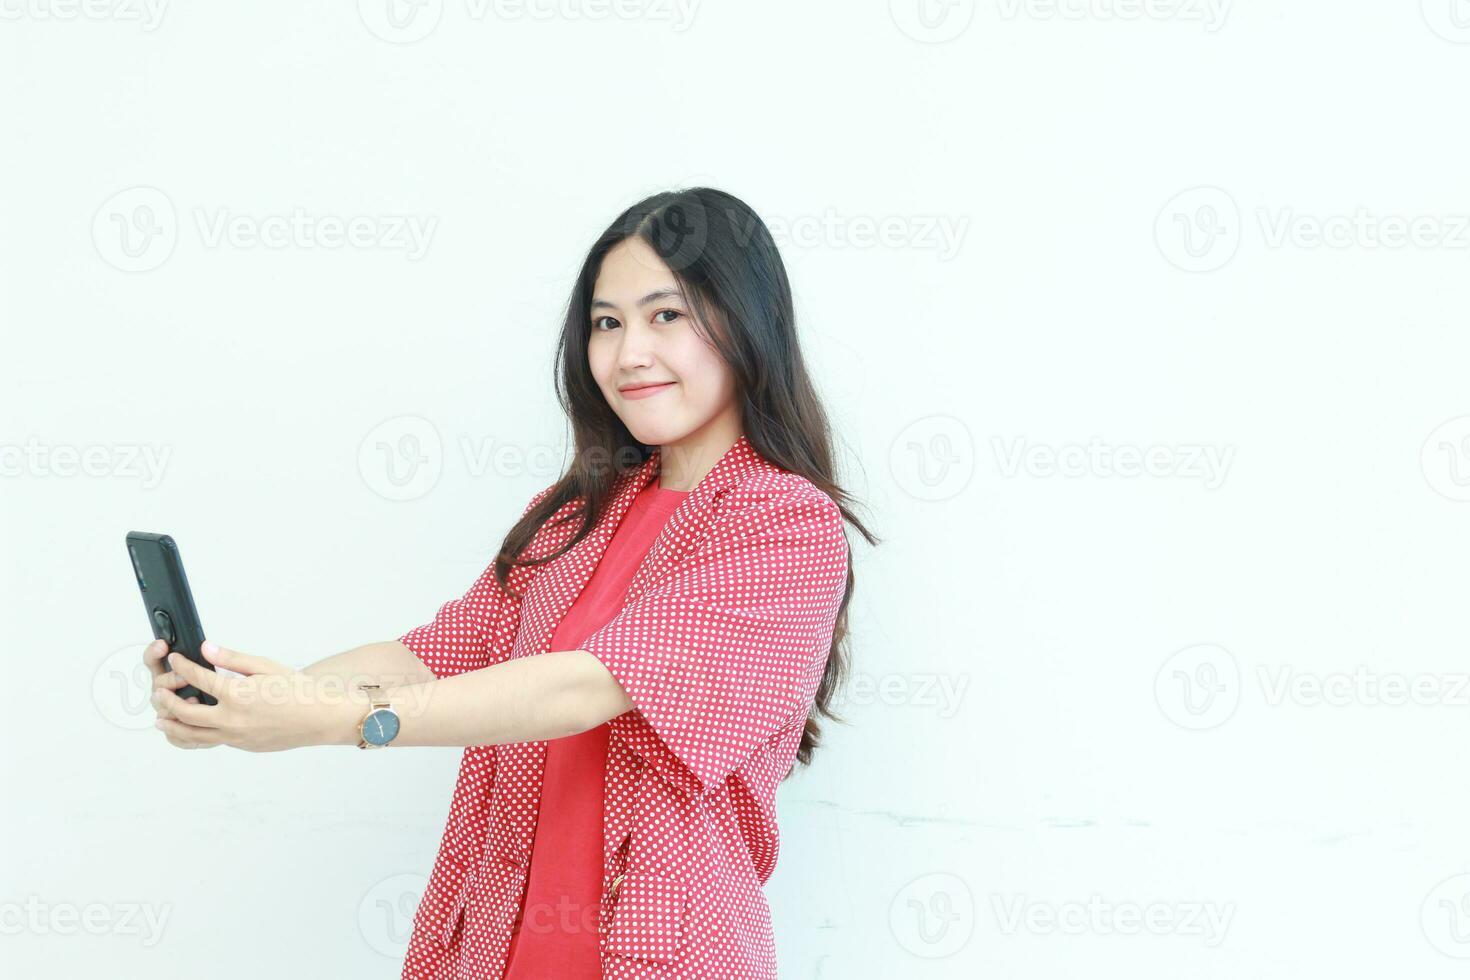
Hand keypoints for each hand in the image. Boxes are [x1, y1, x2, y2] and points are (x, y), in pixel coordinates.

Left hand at [152, 641, 342, 751]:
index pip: (198, 678)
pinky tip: (191, 729)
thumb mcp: (266, 667)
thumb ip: (232, 660)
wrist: (320, 718)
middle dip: (167, 699)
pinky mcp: (241, 746)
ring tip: (161, 719)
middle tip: (158, 691)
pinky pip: (211, 741)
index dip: (183, 666)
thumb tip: (207, 649)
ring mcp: (235, 736)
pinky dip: (194, 735)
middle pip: (185, 711)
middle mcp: (232, 719)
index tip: (176, 659)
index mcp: (238, 695)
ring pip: (192, 735)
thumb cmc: (299, 691)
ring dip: (173, 725)